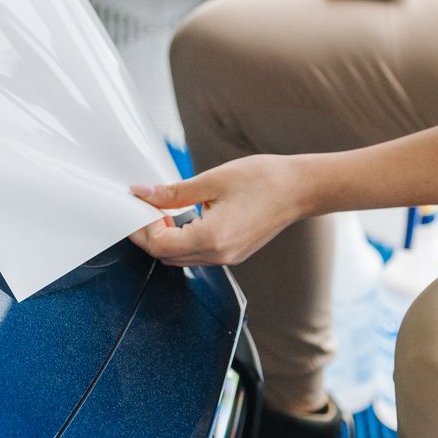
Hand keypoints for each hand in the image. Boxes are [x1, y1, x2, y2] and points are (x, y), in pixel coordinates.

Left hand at [127, 153, 313, 266]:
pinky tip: (182, 217)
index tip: (137, 206)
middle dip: (149, 233)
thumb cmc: (263, 180)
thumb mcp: (212, 180)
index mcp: (212, 238)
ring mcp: (227, 258)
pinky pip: (197, 254)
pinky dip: (182, 239)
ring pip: (180, 258)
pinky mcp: (233, 254)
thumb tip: (143, 194)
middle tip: (144, 206)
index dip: (142, 227)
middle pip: (166, 256)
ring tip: (162, 210)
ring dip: (165, 237)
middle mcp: (219, 255)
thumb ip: (173, 192)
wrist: (300, 189)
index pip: (159, 245)